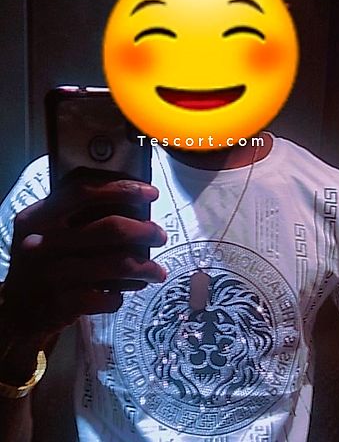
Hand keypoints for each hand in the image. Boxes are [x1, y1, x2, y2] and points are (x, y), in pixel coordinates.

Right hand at [0, 174, 166, 340]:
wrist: (17, 311)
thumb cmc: (44, 261)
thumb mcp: (46, 230)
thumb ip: (78, 213)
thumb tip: (132, 200)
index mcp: (39, 216)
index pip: (83, 191)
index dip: (121, 189)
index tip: (150, 192)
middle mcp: (42, 242)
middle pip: (109, 228)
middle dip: (144, 230)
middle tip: (159, 235)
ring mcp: (52, 275)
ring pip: (116, 264)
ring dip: (145, 266)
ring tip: (157, 270)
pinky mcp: (63, 303)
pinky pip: (108, 297)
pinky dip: (123, 294)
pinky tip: (127, 291)